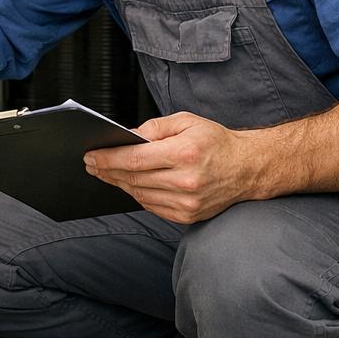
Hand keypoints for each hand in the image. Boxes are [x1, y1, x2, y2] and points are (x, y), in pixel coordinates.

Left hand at [84, 111, 261, 223]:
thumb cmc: (216, 141)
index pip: (134, 160)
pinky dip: (138, 195)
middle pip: (134, 178)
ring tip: (107, 173)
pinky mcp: (188, 215)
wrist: (247, 168)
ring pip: (140, 194)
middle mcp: (186, 181)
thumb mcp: (186, 121)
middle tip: (92, 164)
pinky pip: (152, 206)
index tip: (91, 155)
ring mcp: (187, 202)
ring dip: (120, 184)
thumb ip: (153, 128)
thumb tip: (126, 138)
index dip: (108, 158)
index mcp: (184, 153)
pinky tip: (130, 185)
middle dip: (108, 170)